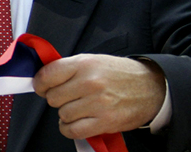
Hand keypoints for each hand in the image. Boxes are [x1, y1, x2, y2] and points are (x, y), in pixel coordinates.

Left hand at [33, 54, 164, 138]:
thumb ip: (69, 68)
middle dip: (56, 99)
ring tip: (77, 108)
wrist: (150, 87)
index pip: (48, 75)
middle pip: (53, 97)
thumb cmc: (119, 73)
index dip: (40, 83)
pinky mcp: (104, 121)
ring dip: (65, 114)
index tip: (41, 86)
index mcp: (85, 64)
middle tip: (67, 97)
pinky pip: (73, 130)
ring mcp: (98, 103)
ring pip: (62, 114)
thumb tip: (43, 77)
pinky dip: (69, 128)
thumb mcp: (93, 60)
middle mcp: (90, 82)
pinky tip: (75, 122)